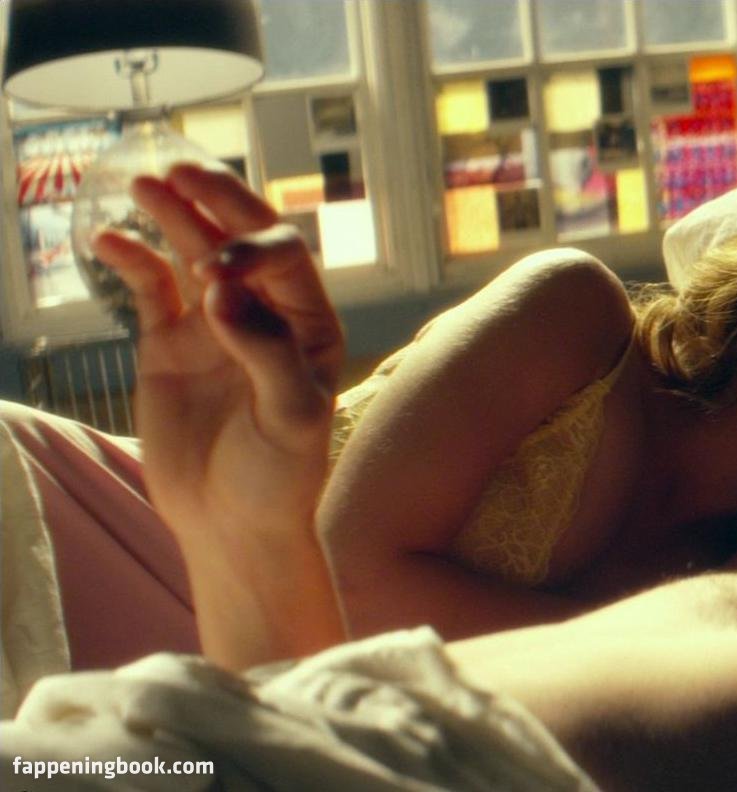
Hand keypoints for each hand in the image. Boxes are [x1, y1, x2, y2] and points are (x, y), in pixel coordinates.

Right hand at [93, 163, 342, 556]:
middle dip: (218, 202)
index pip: (287, 261)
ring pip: (192, 253)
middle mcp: (265, 314)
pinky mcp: (170, 343)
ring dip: (172, 216)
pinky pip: (149, 288)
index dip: (252, 250)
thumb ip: (266, 352)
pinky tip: (108, 242)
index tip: (212, 274)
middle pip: (242, 239)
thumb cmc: (280, 477)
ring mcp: (214, 324)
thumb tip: (221, 291)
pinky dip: (132, 260)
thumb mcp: (290, 418)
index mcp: (310, 324)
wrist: (234, 526)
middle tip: (182, 171)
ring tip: (143, 184)